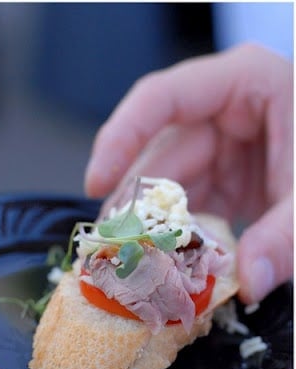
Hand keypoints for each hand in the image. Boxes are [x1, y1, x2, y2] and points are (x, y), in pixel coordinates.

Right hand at [84, 44, 292, 304]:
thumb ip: (287, 234)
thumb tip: (249, 282)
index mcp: (243, 82)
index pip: (161, 98)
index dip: (120, 138)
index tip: (95, 184)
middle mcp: (219, 112)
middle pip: (157, 156)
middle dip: (135, 206)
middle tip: (114, 250)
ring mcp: (218, 147)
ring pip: (166, 189)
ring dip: (152, 231)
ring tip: (130, 265)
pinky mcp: (222, 178)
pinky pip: (187, 210)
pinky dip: (177, 240)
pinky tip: (163, 267)